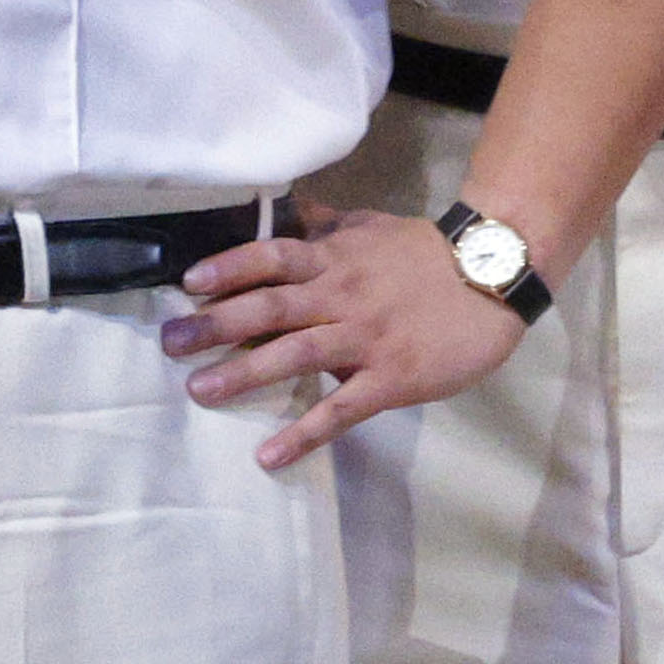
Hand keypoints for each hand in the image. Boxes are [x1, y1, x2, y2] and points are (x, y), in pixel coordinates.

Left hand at [165, 202, 524, 470]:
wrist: (493, 278)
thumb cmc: (425, 255)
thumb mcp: (371, 227)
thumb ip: (325, 224)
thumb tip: (283, 208)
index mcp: (335, 259)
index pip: (273, 256)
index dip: (230, 267)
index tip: (188, 283)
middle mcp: (341, 296)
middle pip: (270, 307)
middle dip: (216, 325)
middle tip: (170, 344)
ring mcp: (366, 339)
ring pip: (296, 355)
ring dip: (244, 374)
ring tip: (200, 391)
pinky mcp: (391, 379)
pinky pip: (341, 409)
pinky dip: (303, 432)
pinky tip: (269, 455)